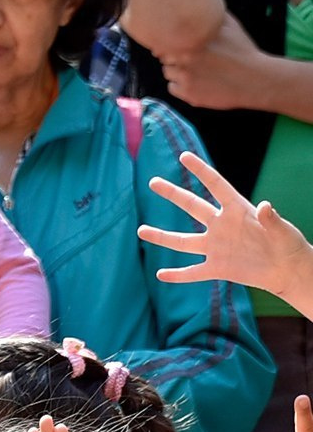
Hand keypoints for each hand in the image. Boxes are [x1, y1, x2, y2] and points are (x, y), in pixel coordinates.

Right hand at [143, 149, 312, 309]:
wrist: (289, 271)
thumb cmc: (290, 245)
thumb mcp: (284, 231)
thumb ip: (273, 219)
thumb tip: (266, 204)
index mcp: (238, 211)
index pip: (216, 186)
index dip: (201, 171)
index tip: (184, 156)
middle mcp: (222, 226)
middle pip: (192, 206)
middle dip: (172, 193)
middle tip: (153, 182)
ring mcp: (217, 247)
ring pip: (183, 242)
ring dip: (162, 237)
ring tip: (141, 231)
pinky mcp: (218, 268)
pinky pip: (194, 272)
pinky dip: (177, 275)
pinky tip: (161, 275)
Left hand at [157, 14, 278, 111]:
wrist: (257, 80)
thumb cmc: (244, 53)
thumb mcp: (230, 27)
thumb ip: (211, 15)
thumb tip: (199, 2)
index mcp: (192, 39)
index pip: (165, 39)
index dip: (174, 42)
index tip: (183, 45)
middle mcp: (185, 56)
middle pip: (164, 56)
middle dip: (175, 57)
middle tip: (192, 59)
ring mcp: (185, 76)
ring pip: (167, 72)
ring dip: (177, 72)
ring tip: (198, 71)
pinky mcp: (188, 93)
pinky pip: (172, 88)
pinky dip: (182, 87)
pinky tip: (198, 82)